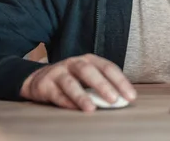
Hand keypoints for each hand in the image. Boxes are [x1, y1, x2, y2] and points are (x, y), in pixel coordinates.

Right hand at [20, 54, 136, 110]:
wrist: (38, 80)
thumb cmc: (71, 79)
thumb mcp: (87, 78)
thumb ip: (103, 86)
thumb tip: (123, 100)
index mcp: (89, 60)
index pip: (108, 68)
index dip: (120, 81)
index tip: (131, 96)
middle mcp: (73, 63)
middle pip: (89, 71)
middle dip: (103, 85)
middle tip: (114, 99)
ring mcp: (58, 72)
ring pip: (70, 83)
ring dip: (82, 96)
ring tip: (91, 108)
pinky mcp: (45, 85)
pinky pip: (56, 94)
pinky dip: (66, 102)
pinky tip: (74, 109)